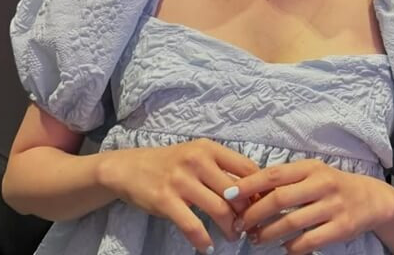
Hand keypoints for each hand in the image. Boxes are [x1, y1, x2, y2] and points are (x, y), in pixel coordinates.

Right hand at [98, 138, 259, 252]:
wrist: (130, 168)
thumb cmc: (170, 163)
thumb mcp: (197, 156)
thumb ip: (221, 168)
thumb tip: (252, 190)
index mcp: (209, 148)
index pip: (246, 167)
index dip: (259, 188)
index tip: (263, 204)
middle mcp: (197, 161)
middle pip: (236, 192)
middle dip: (247, 213)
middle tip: (249, 226)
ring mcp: (181, 180)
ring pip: (219, 209)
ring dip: (230, 229)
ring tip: (233, 237)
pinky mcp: (166, 200)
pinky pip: (192, 225)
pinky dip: (203, 240)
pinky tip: (207, 247)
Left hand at [223, 159, 393, 254]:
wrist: (371, 198)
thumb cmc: (332, 184)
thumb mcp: (312, 173)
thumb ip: (286, 180)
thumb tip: (250, 191)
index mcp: (310, 167)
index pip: (274, 174)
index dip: (249, 184)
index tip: (229, 194)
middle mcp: (321, 184)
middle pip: (279, 198)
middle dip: (254, 213)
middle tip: (239, 225)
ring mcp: (332, 206)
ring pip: (291, 223)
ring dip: (268, 233)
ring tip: (255, 239)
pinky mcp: (341, 228)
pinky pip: (309, 242)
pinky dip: (291, 247)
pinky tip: (283, 248)